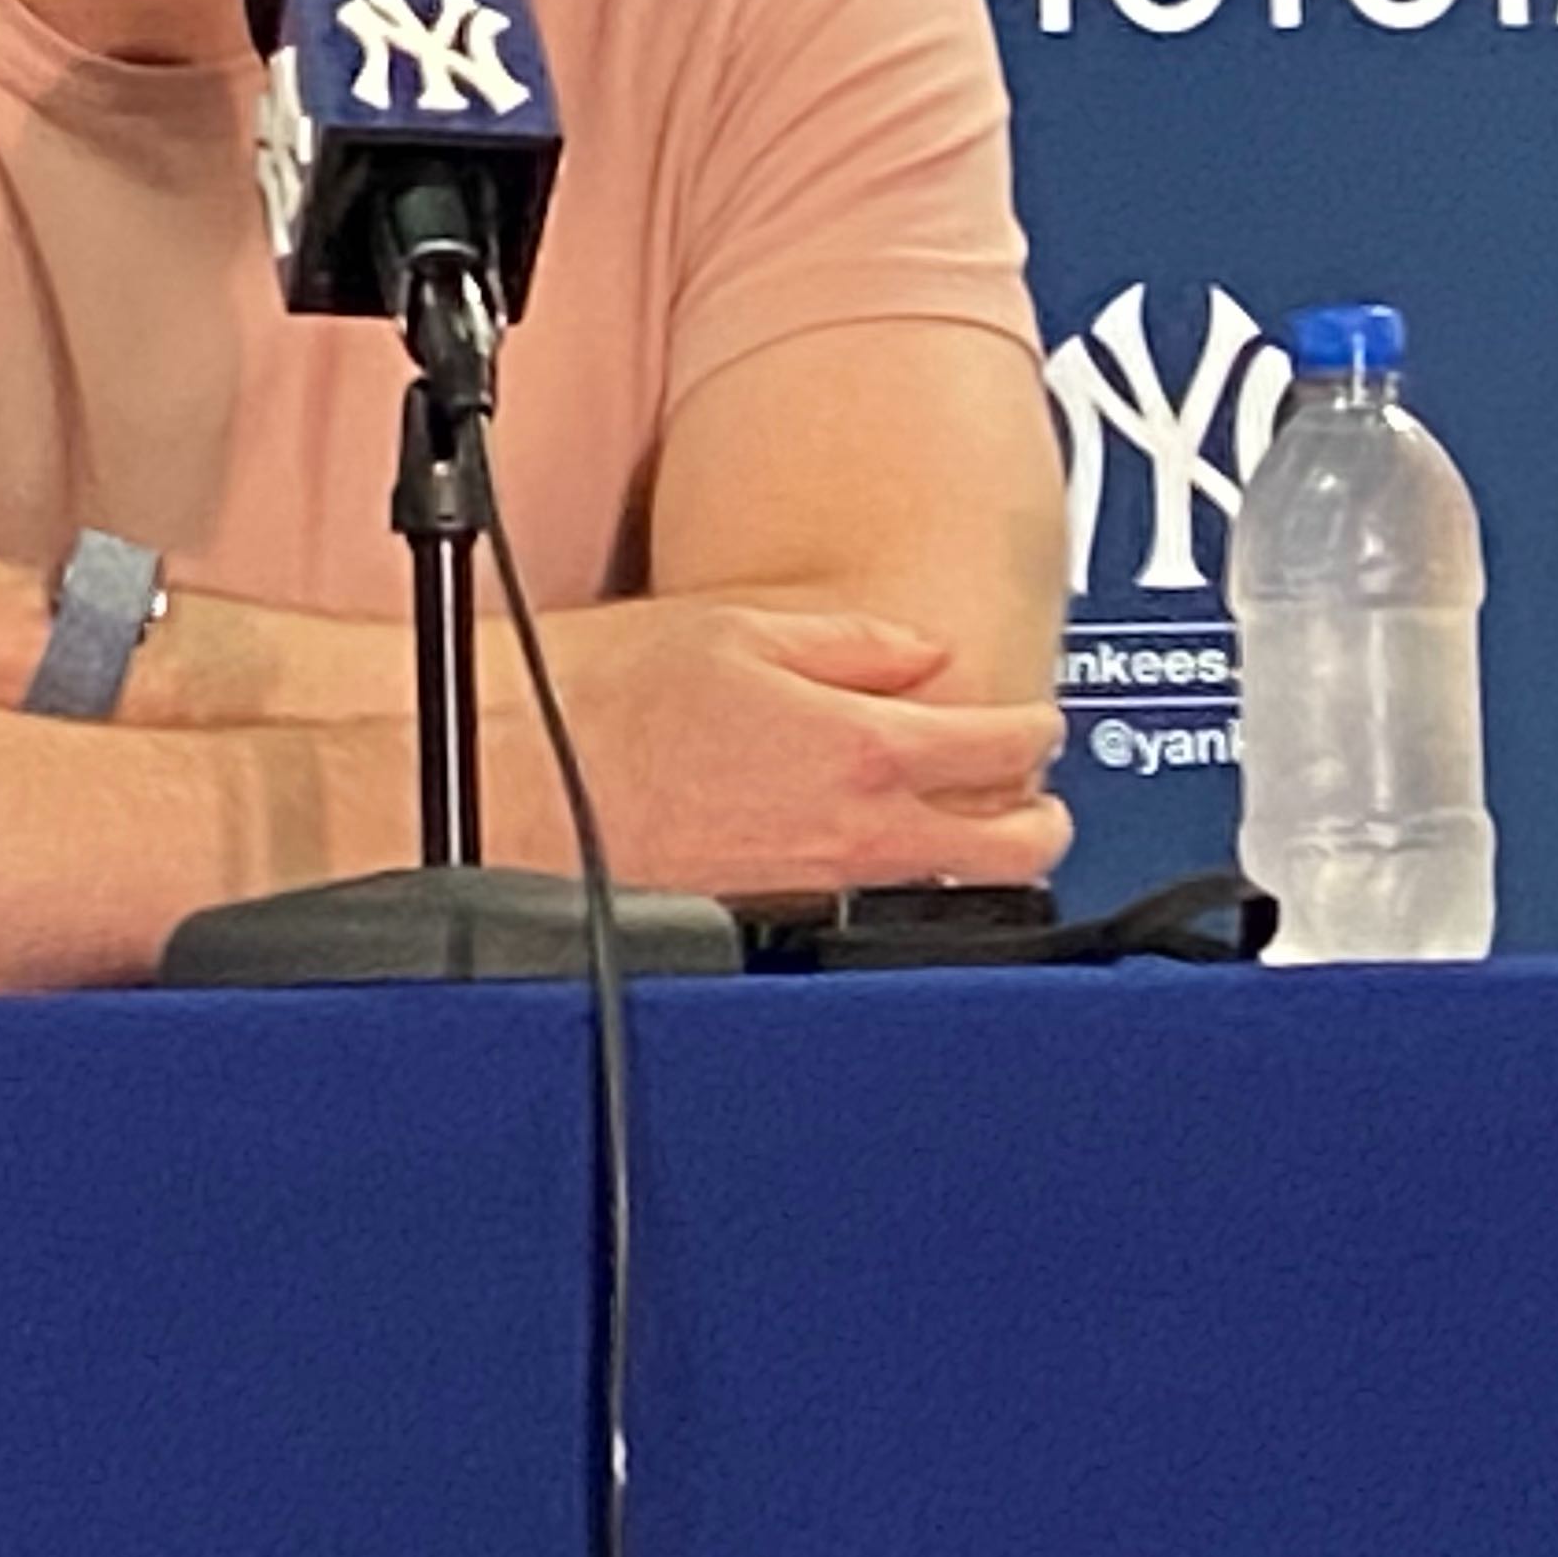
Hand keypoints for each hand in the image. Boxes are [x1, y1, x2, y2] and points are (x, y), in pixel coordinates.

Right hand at [526, 600, 1068, 895]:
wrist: (520, 787)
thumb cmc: (606, 703)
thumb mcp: (740, 630)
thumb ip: (852, 643)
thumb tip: (921, 653)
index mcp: (858, 747)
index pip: (1005, 746)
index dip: (1037, 728)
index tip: (1036, 721)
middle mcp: (853, 835)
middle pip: (1010, 847)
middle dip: (1036, 816)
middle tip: (1028, 791)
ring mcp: (817, 893)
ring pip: (946, 892)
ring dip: (971, 860)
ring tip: (967, 833)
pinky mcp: (774, 925)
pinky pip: (869, 912)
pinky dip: (890, 890)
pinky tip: (869, 861)